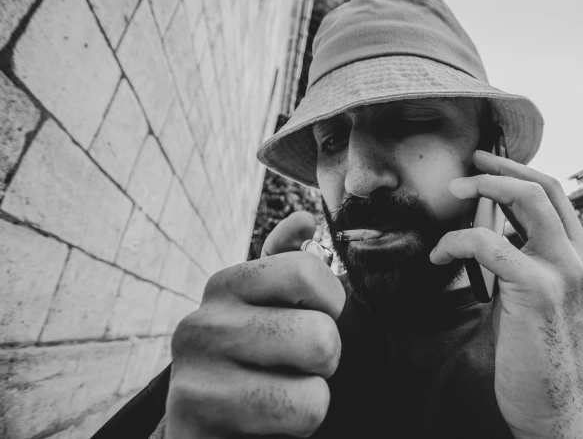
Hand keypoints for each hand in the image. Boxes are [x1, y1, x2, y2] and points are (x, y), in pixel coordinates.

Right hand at [165, 212, 344, 437]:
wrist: (205, 431)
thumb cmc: (251, 363)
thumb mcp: (269, 308)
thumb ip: (288, 262)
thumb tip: (304, 220)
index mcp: (225, 286)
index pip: (308, 270)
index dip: (332, 304)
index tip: (314, 320)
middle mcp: (201, 325)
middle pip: (320, 335)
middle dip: (325, 360)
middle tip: (298, 370)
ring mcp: (194, 380)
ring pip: (313, 389)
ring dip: (312, 399)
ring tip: (282, 398)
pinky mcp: (197, 426)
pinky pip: (295, 420)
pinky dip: (297, 429)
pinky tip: (267, 426)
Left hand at [430, 151, 582, 438]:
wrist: (555, 411)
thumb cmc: (537, 355)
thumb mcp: (534, 296)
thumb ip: (522, 260)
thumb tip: (489, 227)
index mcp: (582, 258)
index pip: (556, 195)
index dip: (519, 172)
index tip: (487, 164)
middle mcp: (581, 259)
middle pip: (544, 186)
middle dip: (501, 168)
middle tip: (467, 165)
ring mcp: (564, 272)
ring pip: (527, 200)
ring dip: (484, 188)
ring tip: (452, 192)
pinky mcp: (538, 291)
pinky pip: (490, 244)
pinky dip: (457, 241)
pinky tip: (439, 255)